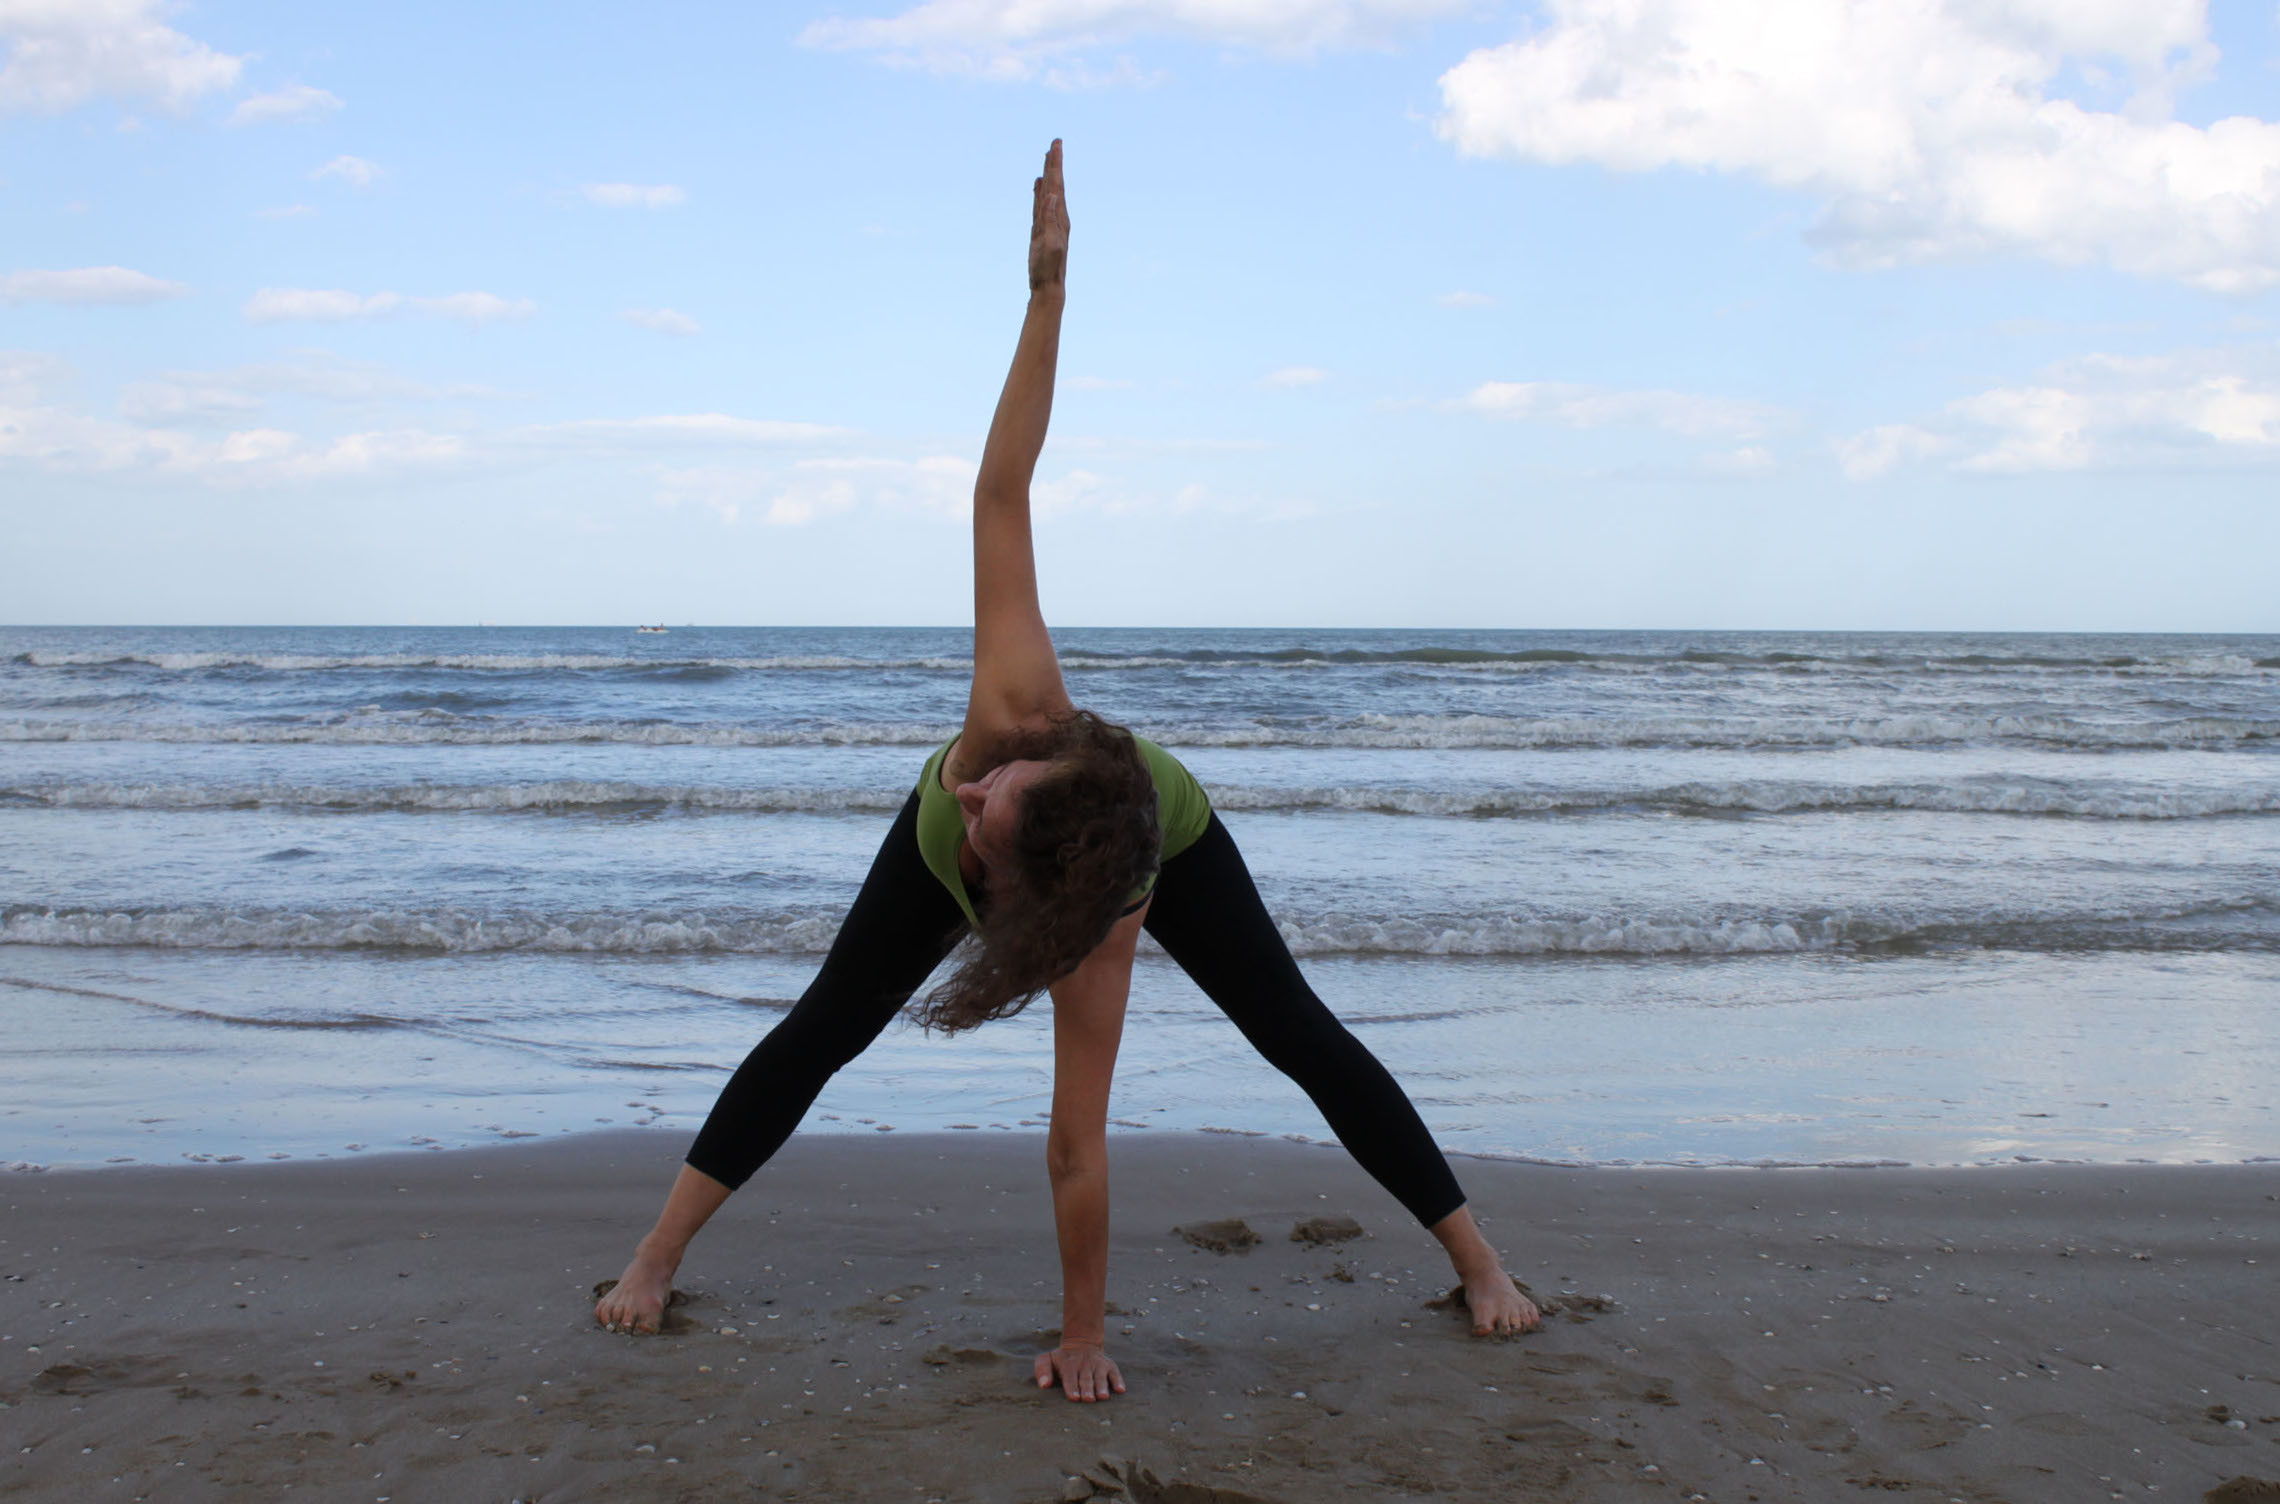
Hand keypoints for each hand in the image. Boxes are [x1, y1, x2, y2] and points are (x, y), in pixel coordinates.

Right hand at [1029, 138, 1068, 291]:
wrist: (1048, 285)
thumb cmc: (1049, 267)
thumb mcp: (1050, 242)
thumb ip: (1050, 219)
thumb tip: (1053, 195)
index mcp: (1060, 216)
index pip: (1058, 184)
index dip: (1056, 164)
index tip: (1056, 145)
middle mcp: (1057, 216)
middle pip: (1055, 183)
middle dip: (1054, 163)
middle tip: (1055, 142)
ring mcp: (1048, 222)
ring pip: (1048, 192)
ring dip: (1048, 174)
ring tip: (1048, 158)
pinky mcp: (1040, 229)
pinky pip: (1039, 204)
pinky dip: (1040, 192)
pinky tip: (1039, 184)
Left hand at [1035, 1341, 1123, 1401]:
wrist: (1080, 1344)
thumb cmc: (1061, 1360)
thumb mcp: (1047, 1360)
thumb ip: (1042, 1371)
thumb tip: (1044, 1385)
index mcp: (1068, 1364)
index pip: (1070, 1377)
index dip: (1072, 1387)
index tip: (1074, 1397)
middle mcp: (1084, 1364)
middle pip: (1085, 1378)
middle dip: (1087, 1389)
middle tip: (1088, 1399)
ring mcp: (1097, 1364)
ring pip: (1100, 1376)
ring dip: (1102, 1386)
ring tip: (1103, 1397)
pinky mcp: (1109, 1366)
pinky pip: (1115, 1373)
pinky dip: (1118, 1380)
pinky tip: (1120, 1389)